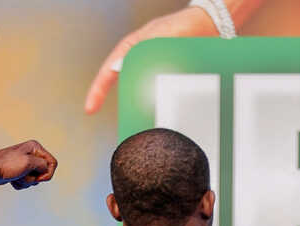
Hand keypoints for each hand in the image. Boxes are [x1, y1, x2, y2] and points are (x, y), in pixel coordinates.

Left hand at [0, 141, 57, 189]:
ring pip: (35, 179)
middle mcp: (31, 153)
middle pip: (44, 172)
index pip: (52, 162)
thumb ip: (44, 165)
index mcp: (35, 147)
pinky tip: (12, 179)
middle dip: (34, 178)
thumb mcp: (29, 162)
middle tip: (23, 175)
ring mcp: (25, 163)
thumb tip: (46, 171)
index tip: (38, 178)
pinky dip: (20, 184)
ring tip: (16, 176)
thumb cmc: (7, 165)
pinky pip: (27, 182)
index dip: (47, 173)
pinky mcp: (19, 171)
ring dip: (26, 182)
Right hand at [85, 6, 215, 113]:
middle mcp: (140, 61)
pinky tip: (162, 118)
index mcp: (131, 48)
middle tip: (125, 123)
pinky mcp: (168, 79)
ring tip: (143, 124)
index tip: (90, 109)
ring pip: (141, 94)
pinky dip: (158, 107)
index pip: (108, 70)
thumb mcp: (159, 37)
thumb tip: (117, 68)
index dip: (98, 91)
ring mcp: (153, 71)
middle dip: (124, 104)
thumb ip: (140, 51)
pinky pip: (158, 96)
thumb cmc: (183, 27)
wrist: (209, 28)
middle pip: (124, 86)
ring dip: (142, 108)